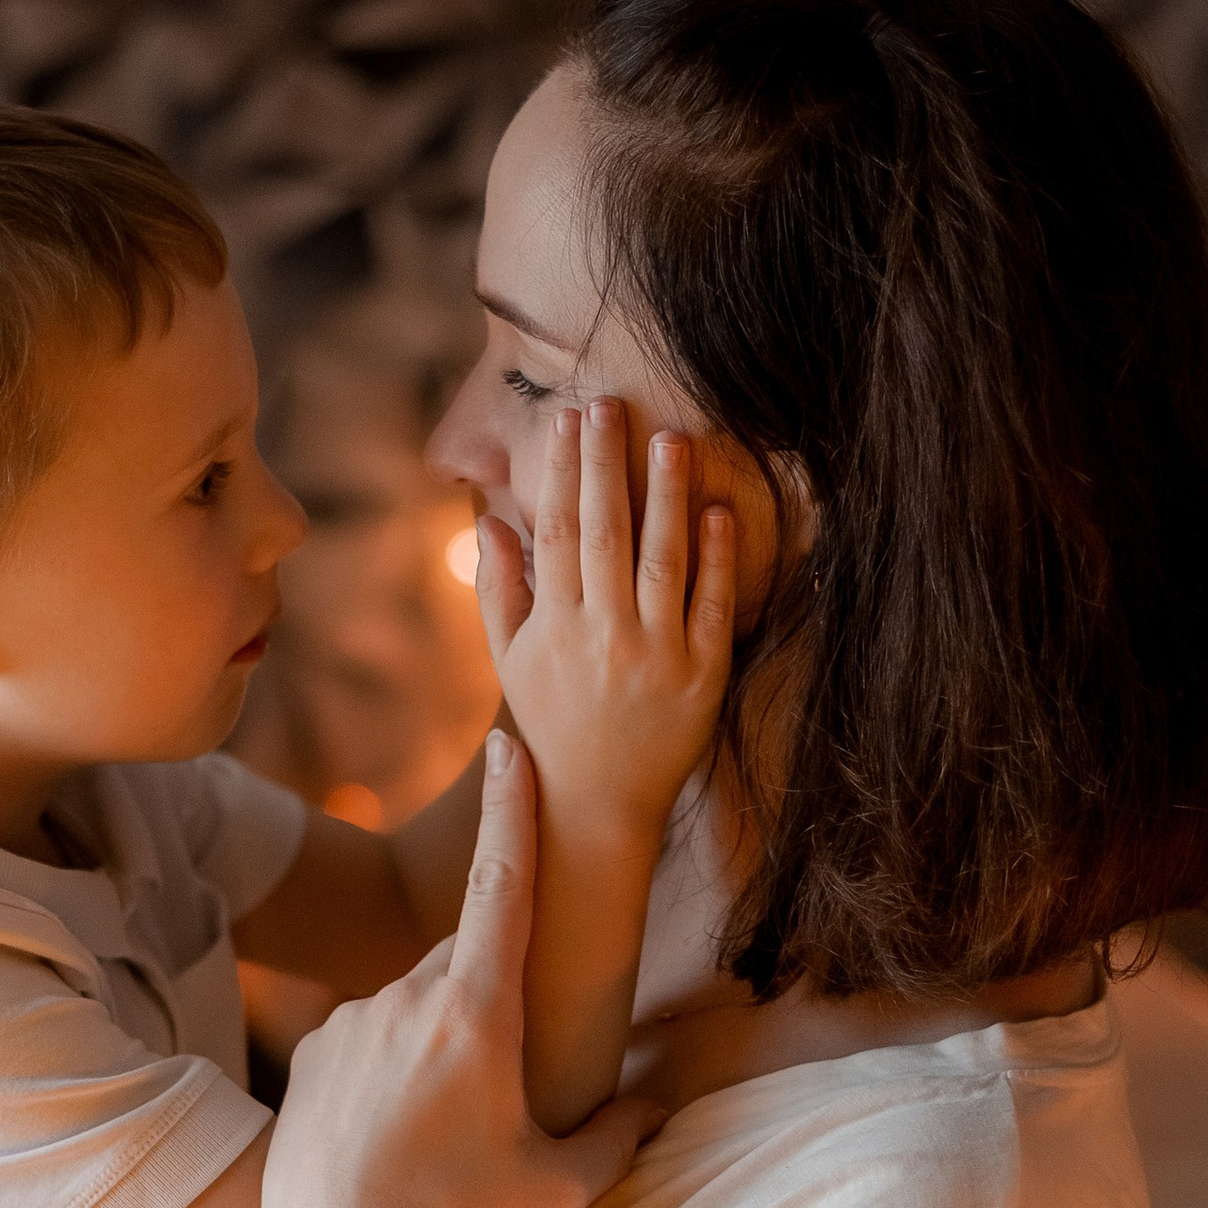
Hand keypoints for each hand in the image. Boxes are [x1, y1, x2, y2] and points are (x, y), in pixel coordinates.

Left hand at [249, 730, 650, 1207]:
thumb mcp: (556, 1187)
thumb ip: (616, 1137)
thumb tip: (654, 1107)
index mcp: (476, 1012)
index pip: (501, 885)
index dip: (512, 811)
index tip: (509, 745)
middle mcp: (407, 997)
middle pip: (468, 962)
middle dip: (494, 1001)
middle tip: (497, 1094)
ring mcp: (351, 1019)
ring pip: (415, 1005)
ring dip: (439, 1046)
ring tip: (436, 1139)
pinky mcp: (311, 1049)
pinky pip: (368, 1037)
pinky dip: (388, 1070)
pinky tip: (387, 1139)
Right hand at [475, 400, 732, 853]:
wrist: (598, 803)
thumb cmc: (551, 723)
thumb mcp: (511, 660)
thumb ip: (499, 588)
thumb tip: (489, 520)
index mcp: (554, 625)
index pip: (555, 532)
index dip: (561, 471)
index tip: (568, 420)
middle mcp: (602, 635)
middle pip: (604, 533)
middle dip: (606, 464)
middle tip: (612, 404)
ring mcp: (655, 655)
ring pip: (661, 559)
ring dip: (665, 495)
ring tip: (670, 439)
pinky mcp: (703, 675)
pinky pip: (710, 605)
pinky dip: (716, 557)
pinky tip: (719, 510)